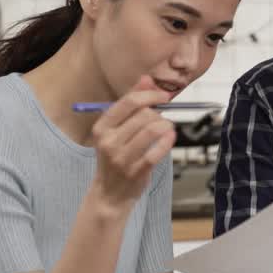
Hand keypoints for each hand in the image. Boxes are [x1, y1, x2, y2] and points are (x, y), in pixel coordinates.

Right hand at [91, 76, 175, 203]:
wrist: (110, 193)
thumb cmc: (116, 156)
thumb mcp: (117, 130)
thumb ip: (130, 104)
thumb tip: (146, 79)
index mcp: (102, 127)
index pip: (129, 102)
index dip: (151, 95)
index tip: (163, 95)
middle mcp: (109, 141)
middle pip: (144, 115)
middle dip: (159, 113)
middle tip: (162, 118)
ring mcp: (122, 157)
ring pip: (153, 130)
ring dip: (166, 126)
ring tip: (167, 129)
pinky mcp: (136, 171)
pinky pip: (158, 151)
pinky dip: (168, 141)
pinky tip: (171, 138)